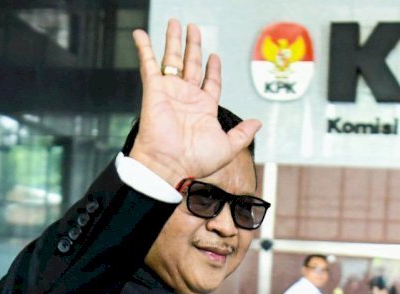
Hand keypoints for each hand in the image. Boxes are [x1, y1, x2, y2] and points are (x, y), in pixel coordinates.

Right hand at [130, 19, 261, 186]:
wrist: (169, 165)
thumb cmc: (195, 162)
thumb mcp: (228, 147)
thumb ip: (243, 133)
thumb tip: (258, 123)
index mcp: (204, 109)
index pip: (210, 82)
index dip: (213, 69)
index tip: (214, 56)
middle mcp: (187, 98)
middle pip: (192, 64)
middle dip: (194, 46)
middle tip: (194, 29)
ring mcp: (170, 92)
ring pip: (173, 59)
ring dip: (174, 41)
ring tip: (176, 23)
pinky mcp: (154, 89)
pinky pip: (148, 64)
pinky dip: (144, 48)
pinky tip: (141, 34)